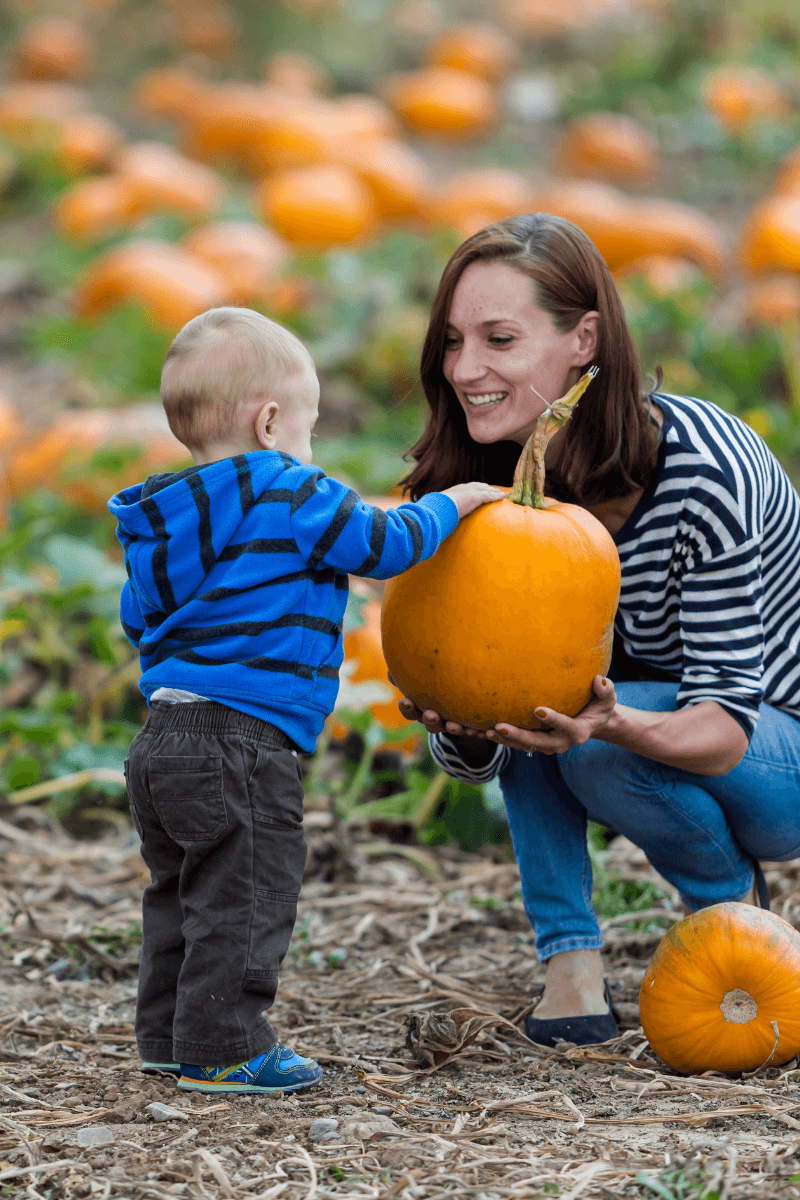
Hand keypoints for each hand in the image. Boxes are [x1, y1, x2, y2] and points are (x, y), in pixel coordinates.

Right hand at [389, 672, 487, 738]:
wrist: (466, 698)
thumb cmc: (439, 680)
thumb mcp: (426, 672)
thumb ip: (413, 666)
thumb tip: (397, 656)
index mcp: (422, 707)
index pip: (410, 710)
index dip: (407, 708)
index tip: (405, 701)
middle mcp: (436, 719)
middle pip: (430, 723)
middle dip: (429, 720)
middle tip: (430, 714)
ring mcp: (453, 724)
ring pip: (450, 729)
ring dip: (451, 728)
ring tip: (453, 725)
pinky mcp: (471, 726)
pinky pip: (473, 730)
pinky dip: (474, 731)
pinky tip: (479, 729)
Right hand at [441, 481, 506, 519]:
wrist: (441, 506)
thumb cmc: (440, 508)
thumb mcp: (444, 507)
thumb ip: (448, 509)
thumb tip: (444, 517)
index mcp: (457, 489)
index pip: (469, 487)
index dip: (477, 488)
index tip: (481, 489)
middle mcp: (465, 487)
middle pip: (480, 486)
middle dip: (487, 488)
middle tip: (494, 490)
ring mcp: (471, 491)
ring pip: (486, 490)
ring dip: (494, 491)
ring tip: (501, 493)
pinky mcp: (477, 496)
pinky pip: (489, 495)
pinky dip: (496, 496)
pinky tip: (502, 496)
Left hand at [486, 675, 616, 754]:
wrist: (592, 721)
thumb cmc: (600, 705)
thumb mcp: (608, 698)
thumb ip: (606, 690)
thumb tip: (599, 680)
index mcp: (578, 732)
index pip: (566, 727)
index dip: (553, 720)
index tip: (538, 710)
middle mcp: (560, 742)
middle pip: (537, 742)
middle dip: (518, 736)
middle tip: (499, 726)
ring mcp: (546, 744)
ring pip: (523, 745)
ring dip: (504, 740)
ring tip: (485, 731)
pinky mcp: (534, 741)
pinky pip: (516, 742)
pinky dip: (500, 738)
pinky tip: (481, 730)